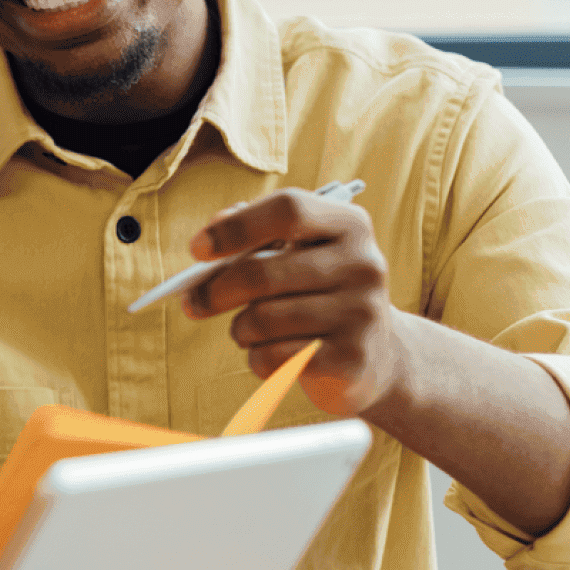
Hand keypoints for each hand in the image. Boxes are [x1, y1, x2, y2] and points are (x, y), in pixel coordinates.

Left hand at [186, 187, 404, 415]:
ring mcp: (362, 314)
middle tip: (192, 302)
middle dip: (215, 291)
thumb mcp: (297, 253)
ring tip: (248, 330)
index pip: (287, 209)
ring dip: (239, 329)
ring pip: (262, 320)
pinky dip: (256, 358)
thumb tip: (208, 240)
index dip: (235, 227)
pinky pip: (273, 357)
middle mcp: (363, 264)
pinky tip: (270, 354)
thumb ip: (254, 235)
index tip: (196, 250)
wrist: (377, 355)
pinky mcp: (351, 360)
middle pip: (262, 273)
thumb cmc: (318, 293)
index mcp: (349, 224)